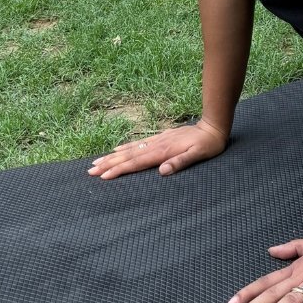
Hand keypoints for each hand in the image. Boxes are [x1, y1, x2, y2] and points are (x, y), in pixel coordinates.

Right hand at [87, 119, 227, 178]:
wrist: (213, 126)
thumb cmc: (208, 145)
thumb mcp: (199, 155)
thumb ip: (181, 162)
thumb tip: (162, 171)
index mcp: (163, 152)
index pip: (137, 163)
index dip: (119, 170)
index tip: (103, 176)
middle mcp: (156, 145)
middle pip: (128, 156)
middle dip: (109, 163)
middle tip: (90, 170)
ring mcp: (157, 141)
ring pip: (130, 150)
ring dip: (113, 156)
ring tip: (97, 161)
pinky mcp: (160, 138)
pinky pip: (137, 144)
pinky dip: (125, 148)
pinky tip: (117, 150)